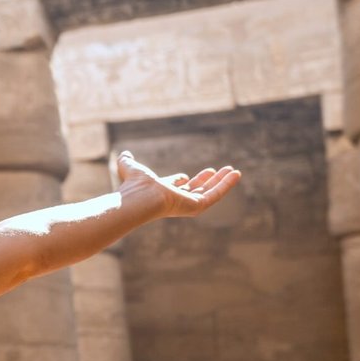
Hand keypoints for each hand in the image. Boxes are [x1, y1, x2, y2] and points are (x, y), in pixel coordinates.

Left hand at [114, 149, 241, 218]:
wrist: (140, 197)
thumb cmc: (134, 184)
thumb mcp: (130, 167)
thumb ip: (126, 161)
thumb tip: (124, 154)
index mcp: (162, 192)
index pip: (174, 187)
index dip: (180, 181)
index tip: (185, 176)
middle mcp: (175, 199)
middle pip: (195, 190)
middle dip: (207, 180)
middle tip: (219, 170)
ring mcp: (187, 204)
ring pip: (209, 192)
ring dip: (222, 182)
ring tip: (234, 171)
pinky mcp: (197, 206)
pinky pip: (215, 195)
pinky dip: (226, 185)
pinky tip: (235, 175)